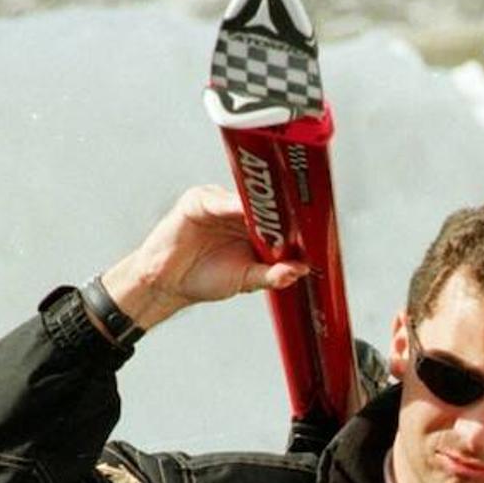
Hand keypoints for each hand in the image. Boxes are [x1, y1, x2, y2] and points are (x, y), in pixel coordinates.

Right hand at [99, 185, 308, 330]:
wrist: (168, 284)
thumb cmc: (206, 279)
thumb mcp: (246, 280)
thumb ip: (272, 274)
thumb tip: (300, 270)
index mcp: (254, 229)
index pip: (279, 218)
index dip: (295, 221)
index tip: (315, 225)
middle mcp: (239, 212)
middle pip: (266, 203)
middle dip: (283, 209)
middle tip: (304, 214)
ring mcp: (220, 203)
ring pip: (245, 198)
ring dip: (262, 205)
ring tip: (280, 212)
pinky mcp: (199, 200)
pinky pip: (219, 199)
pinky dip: (233, 205)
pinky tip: (245, 213)